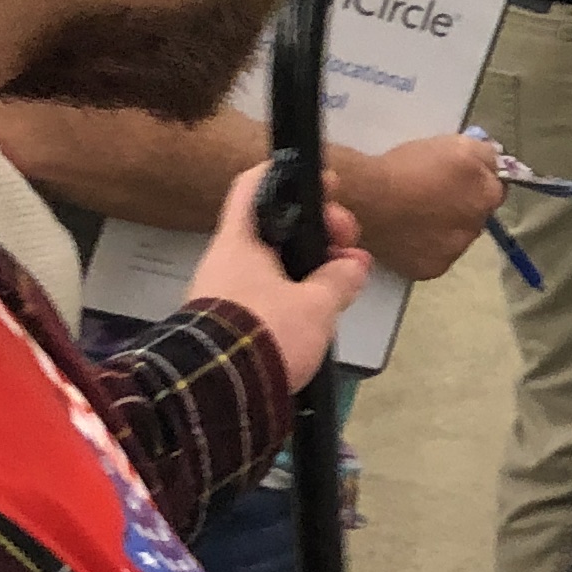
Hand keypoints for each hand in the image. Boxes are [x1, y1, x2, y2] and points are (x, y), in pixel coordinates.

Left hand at [185, 169, 370, 388]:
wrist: (219, 394)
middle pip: (276, 229)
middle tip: (349, 248)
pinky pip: (267, 296)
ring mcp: (224, 294)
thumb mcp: (316, 305)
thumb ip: (339, 280)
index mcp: (240, 242)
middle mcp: (226, 261)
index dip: (291, 176)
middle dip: (319, 233)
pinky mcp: (229, 326)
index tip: (327, 185)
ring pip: (275, 266)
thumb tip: (352, 266)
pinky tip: (320, 312)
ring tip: (344, 285)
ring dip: (311, 269)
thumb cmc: (266, 332)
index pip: (255, 186)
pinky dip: (296, 295)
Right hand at [320, 130, 505, 283]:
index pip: (496, 187)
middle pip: (475, 215)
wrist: (365, 200)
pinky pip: (433, 255)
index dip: (477, 180)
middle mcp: (477, 228)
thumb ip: (484, 154)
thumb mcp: (453, 143)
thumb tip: (493, 161)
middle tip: (433, 193)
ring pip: (454, 237)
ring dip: (443, 227)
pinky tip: (406, 233)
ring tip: (414, 214)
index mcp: (487, 196)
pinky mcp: (429, 270)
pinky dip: (424, 245)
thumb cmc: (407, 167)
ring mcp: (454, 253)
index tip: (458, 175)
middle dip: (462, 206)